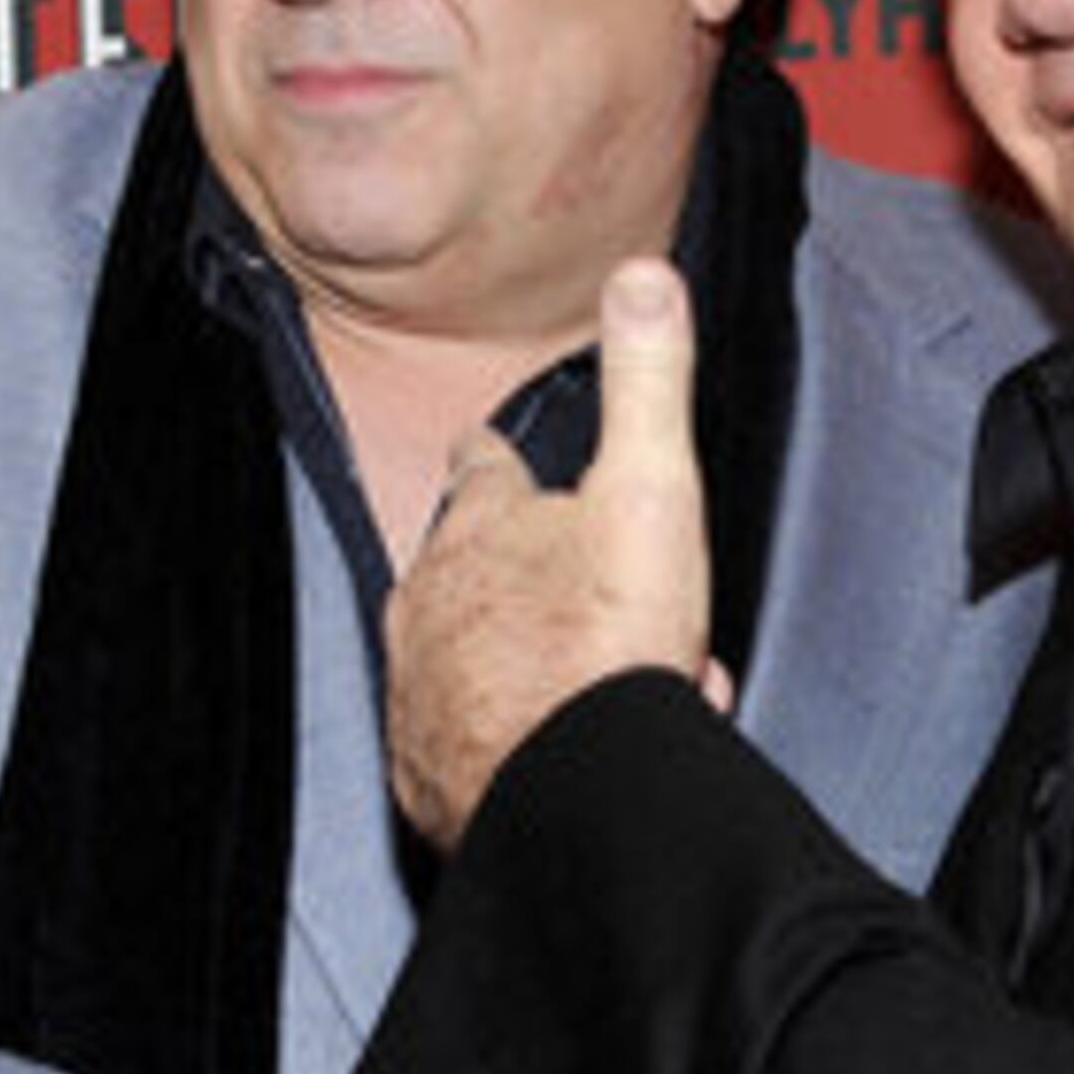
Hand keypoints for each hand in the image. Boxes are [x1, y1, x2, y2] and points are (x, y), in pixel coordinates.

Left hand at [389, 258, 716, 850]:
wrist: (572, 795)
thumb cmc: (605, 650)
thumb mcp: (653, 486)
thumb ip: (650, 378)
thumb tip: (644, 278)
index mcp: (480, 527)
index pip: (481, 469)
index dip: (504, 461)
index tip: (506, 458)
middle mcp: (428, 605)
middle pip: (476, 573)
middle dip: (539, 588)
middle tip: (611, 609)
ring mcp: (420, 692)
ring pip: (475, 662)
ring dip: (530, 668)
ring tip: (608, 689)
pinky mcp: (428, 774)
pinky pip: (468, 745)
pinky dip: (512, 742)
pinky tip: (564, 751)